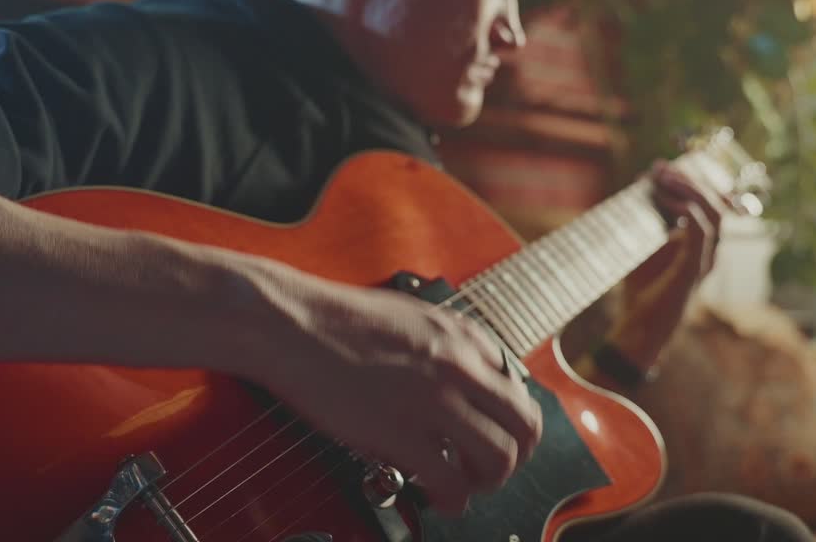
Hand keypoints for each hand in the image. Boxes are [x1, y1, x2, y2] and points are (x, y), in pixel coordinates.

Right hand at [232, 266, 542, 516]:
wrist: (291, 323)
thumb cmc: (338, 319)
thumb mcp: (414, 316)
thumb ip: (450, 346)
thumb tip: (472, 377)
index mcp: (463, 337)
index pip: (519, 390)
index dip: (511, 424)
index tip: (497, 437)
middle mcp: (458, 366)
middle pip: (524, 427)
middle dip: (516, 458)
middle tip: (492, 470)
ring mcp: (433, 400)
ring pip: (498, 458)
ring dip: (487, 482)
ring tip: (466, 486)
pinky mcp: (401, 432)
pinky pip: (451, 480)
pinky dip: (453, 499)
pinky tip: (440, 498)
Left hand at [594, 159, 729, 376]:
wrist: (638, 328)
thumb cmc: (641, 290)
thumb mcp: (643, 246)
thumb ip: (647, 219)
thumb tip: (642, 184)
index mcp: (700, 246)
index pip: (708, 205)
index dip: (688, 181)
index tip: (658, 167)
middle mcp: (709, 252)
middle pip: (716, 205)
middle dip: (690, 180)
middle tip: (661, 167)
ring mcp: (705, 262)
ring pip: (715, 215)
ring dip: (690, 191)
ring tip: (664, 178)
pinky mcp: (694, 271)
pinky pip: (702, 234)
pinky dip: (689, 213)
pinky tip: (668, 202)